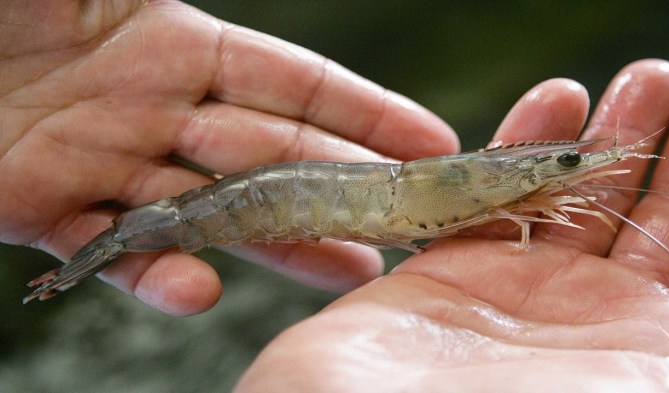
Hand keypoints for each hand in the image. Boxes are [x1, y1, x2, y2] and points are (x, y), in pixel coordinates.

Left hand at [0, 1, 458, 314]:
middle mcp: (152, 101)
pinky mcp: (46, 207)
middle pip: (271, 155)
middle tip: (402, 230)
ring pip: (216, 213)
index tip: (426, 145)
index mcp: (172, 36)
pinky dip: (162, 273)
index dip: (366, 112)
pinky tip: (200, 290)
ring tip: (345, 272)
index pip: (295, 83)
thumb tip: (232, 23)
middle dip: (343, 190)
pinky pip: (120, 249)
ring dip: (282, 245)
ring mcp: (106, 159)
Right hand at [234, 60, 668, 391]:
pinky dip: (514, 151)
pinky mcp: (443, 276)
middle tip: (667, 81)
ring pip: (557, 197)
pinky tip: (547, 106)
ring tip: (628, 83)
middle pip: (629, 212)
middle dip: (651, 144)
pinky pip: (485, 201)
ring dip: (591, 136)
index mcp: (641, 347)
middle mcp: (580, 316)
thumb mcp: (651, 388)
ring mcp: (510, 293)